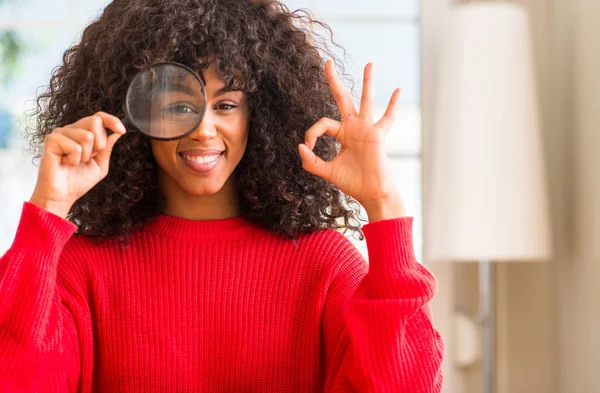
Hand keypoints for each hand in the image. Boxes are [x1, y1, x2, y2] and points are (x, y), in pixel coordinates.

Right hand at [29, 112, 125, 218]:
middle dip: (99, 144)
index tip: (121, 130)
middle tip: (89, 158)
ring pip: (87, 136)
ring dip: (86, 155)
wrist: (62, 196)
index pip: (98, 117)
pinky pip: (75, 146)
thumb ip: (107, 148)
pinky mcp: (51, 140)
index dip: (112, 121)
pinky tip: (66, 163)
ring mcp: (60, 133)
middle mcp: (71, 130)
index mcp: (82, 133)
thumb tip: (117, 132)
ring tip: (74, 163)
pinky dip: (74, 159)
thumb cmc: (78, 182)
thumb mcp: (100, 164)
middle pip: (94, 121)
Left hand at [298, 60, 405, 219]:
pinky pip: (388, 118)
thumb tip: (299, 146)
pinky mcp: (377, 135)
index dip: (311, 133)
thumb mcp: (327, 171)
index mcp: (342, 134)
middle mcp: (354, 128)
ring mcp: (366, 129)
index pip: (322, 124)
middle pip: (342, 99)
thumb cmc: (352, 183)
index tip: (308, 148)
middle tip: (328, 62)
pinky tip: (398, 90)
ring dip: (367, 81)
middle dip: (334, 81)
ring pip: (366, 100)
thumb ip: (311, 161)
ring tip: (369, 64)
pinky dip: (393, 105)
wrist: (370, 192)